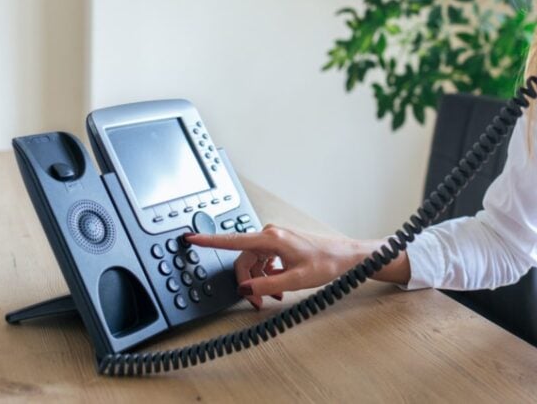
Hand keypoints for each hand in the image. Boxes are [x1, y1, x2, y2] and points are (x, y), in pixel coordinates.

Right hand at [183, 225, 358, 310]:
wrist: (346, 257)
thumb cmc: (327, 263)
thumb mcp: (296, 280)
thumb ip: (266, 284)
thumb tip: (245, 288)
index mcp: (271, 238)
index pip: (233, 240)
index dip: (209, 241)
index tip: (191, 237)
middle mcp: (270, 235)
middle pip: (244, 260)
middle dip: (247, 282)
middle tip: (257, 302)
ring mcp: (275, 239)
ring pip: (254, 263)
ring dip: (259, 281)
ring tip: (274, 296)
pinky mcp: (280, 245)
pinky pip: (264, 261)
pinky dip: (267, 276)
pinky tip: (278, 286)